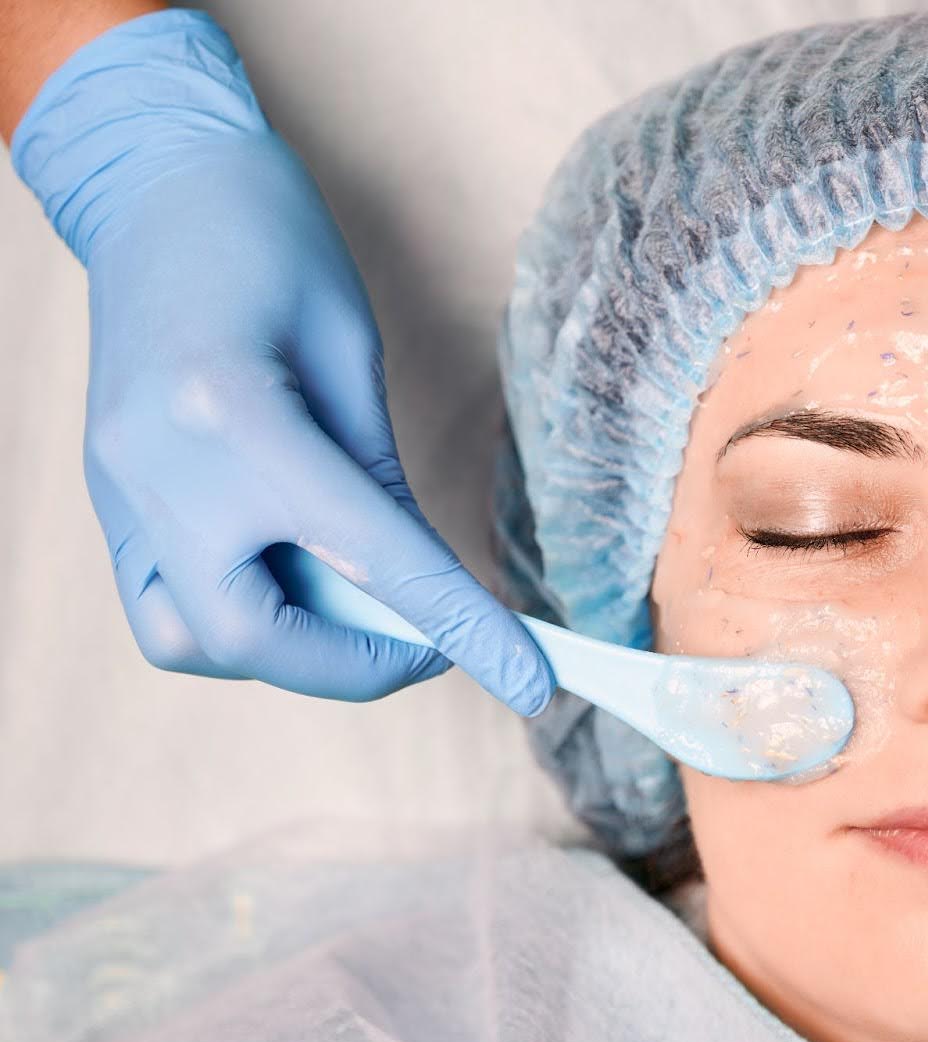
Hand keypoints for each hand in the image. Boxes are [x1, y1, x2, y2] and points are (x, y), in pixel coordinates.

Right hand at [10, 11, 552, 710]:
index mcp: (235, 418)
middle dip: (357, 664)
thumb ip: (379, 483)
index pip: (371, 559)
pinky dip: (241, 620)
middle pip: (251, 639)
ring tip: (363, 609)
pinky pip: (164, 606)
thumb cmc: (270, 242)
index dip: (461, 629)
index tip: (529, 681)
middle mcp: (158, 470)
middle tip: (433, 646)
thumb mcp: (350, 354)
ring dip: (291, 650)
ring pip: (191, 641)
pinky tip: (299, 584)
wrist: (155, 185)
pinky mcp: (109, 499)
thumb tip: (426, 585)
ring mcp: (118, 490)